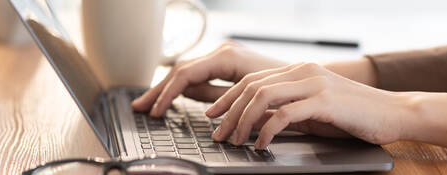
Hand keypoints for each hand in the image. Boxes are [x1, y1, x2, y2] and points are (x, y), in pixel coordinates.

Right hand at [131, 42, 287, 116]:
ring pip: (187, 71)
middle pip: (181, 70)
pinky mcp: (227, 64)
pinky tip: (172, 97)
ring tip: (150, 104)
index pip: (185, 74)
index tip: (156, 111)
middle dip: (159, 90)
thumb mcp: (247, 97)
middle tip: (140, 107)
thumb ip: (215, 96)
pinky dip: (183, 87)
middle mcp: (223, 52)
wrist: (306, 82)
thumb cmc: (283, 89)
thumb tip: (187, 95)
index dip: (166, 94)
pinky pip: (198, 74)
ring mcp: (224, 56)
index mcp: (226, 57)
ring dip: (167, 88)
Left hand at [206, 62, 407, 148]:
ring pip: (263, 98)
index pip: (253, 80)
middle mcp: (303, 72)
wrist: (394, 112)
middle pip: (252, 87)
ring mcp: (314, 84)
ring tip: (236, 141)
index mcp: (299, 70)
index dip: (228, 98)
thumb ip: (285, 112)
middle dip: (229, 112)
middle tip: (218, 134)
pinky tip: (261, 144)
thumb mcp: (313, 112)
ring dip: (243, 121)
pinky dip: (266, 130)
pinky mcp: (324, 101)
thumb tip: (254, 122)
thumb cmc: (354, 115)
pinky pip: (284, 115)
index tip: (212, 115)